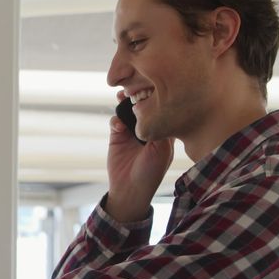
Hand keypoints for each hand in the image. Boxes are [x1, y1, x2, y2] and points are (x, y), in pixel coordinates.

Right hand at [105, 90, 173, 221]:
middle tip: (135, 90)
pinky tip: (118, 126)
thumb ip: (161, 128)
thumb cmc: (151, 172)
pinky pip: (115, 121)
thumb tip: (157, 106)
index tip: (153, 89)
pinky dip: (116, 119)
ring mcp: (132, 132)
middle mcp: (148, 129)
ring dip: (125, 103)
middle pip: (143, 106)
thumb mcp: (163, 150)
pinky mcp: (117, 136)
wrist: (129, 189)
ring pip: (128, 110)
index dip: (158, 98)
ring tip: (122, 97)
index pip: (162, 109)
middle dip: (139, 96)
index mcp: (164, 132)